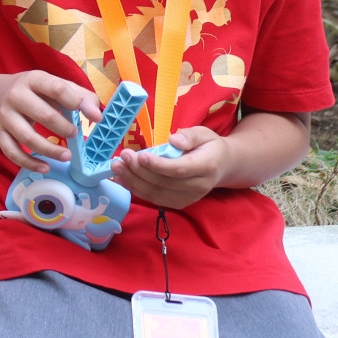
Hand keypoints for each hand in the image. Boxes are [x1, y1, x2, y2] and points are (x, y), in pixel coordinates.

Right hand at [0, 71, 102, 170]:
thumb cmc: (36, 92)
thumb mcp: (56, 86)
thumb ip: (81, 97)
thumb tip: (97, 116)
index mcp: (33, 79)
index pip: (57, 88)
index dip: (76, 102)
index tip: (92, 116)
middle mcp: (15, 95)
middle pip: (43, 115)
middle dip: (64, 128)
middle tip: (75, 135)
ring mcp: (4, 115)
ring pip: (27, 138)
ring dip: (50, 151)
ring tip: (67, 156)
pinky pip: (12, 152)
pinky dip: (29, 163)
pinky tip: (45, 167)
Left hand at [113, 128, 228, 209]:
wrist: (221, 166)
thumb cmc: (208, 146)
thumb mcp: (204, 133)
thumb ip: (190, 136)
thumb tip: (174, 140)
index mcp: (206, 167)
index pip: (179, 169)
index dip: (158, 165)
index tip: (139, 156)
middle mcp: (199, 187)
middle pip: (164, 182)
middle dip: (139, 171)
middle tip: (122, 157)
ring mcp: (188, 198)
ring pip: (156, 193)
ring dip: (133, 181)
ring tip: (116, 167)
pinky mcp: (179, 203)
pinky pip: (154, 199)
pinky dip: (135, 189)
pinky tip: (121, 178)